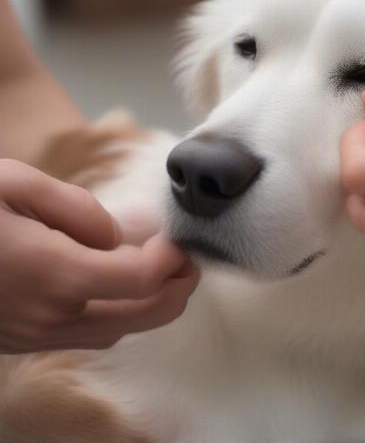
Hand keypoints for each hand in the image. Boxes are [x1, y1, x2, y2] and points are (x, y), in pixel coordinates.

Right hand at [0, 160, 198, 353]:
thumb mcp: (15, 183)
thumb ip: (76, 208)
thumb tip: (115, 236)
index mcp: (53, 271)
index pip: (141, 279)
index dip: (172, 260)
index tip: (180, 239)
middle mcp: (50, 313)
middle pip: (141, 315)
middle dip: (177, 290)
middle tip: (189, 261)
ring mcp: (34, 334)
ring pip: (118, 330)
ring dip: (152, 305)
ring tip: (164, 271)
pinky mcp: (22, 339)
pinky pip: (88, 334)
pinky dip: (119, 314)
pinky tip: (118, 285)